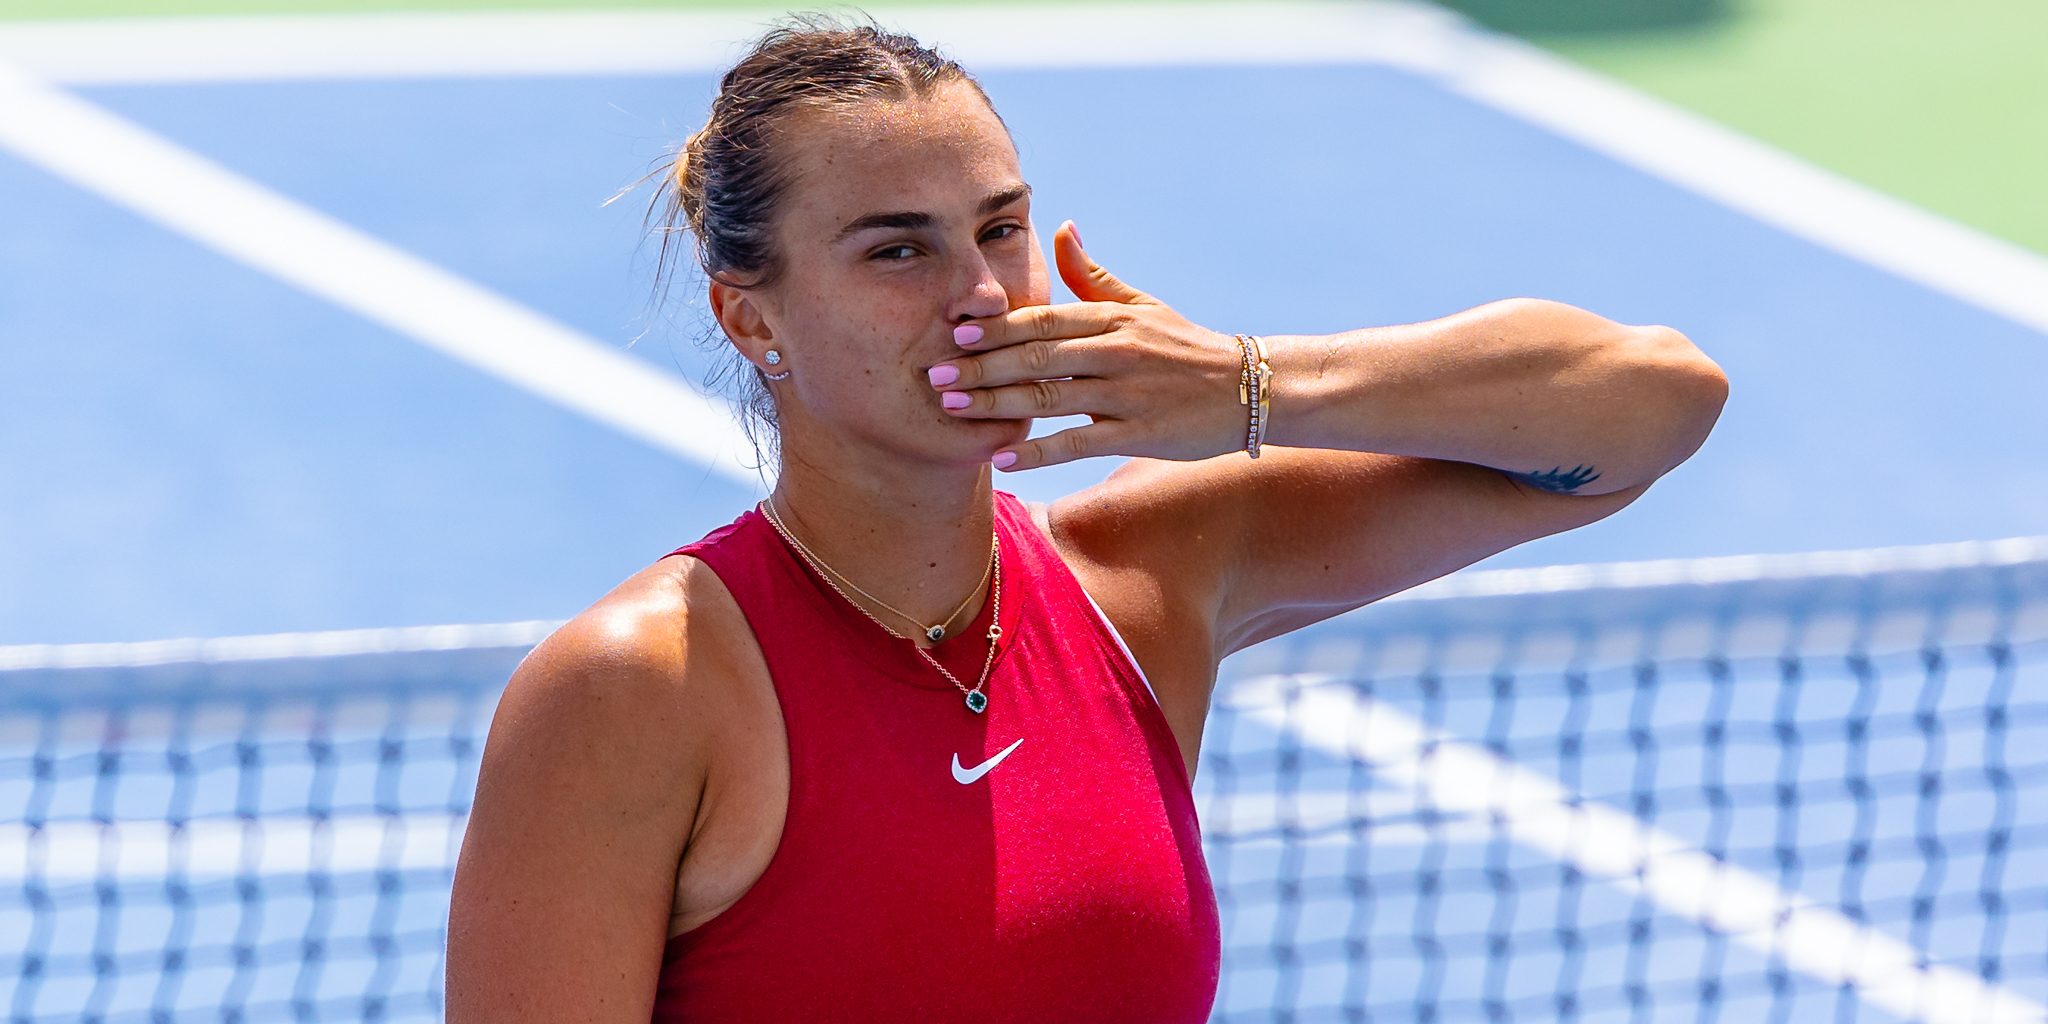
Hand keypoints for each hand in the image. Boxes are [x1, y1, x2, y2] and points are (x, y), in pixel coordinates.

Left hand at [928, 220, 1248, 470]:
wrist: (1247, 389)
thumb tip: (1061, 227)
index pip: (1041, 320)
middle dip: (980, 367)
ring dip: (996, 405)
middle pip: (1035, 358)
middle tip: (934, 377)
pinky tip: (1001, 458)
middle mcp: (1115, 352)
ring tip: (953, 411)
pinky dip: (1037, 451)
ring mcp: (1125, 394)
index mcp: (1111, 318)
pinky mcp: (1136, 433)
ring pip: (1048, 399)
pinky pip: (1076, 443)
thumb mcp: (1141, 304)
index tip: (952, 331)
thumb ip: (1092, 274)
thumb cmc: (1183, 346)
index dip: (994, 326)